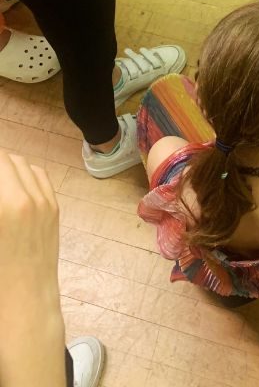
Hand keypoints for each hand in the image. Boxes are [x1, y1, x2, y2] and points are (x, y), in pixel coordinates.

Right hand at [0, 152, 60, 312]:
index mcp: (7, 205)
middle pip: (6, 159)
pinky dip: (23, 174)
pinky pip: (39, 176)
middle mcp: (27, 198)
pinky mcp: (54, 207)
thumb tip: (2, 191)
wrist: (26, 300)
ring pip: (22, 164)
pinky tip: (12, 185)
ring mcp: (44, 201)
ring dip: (6, 166)